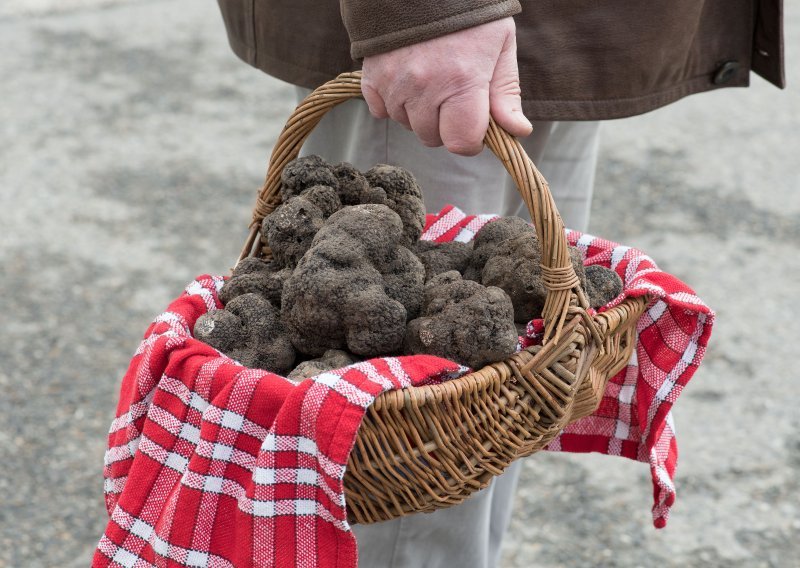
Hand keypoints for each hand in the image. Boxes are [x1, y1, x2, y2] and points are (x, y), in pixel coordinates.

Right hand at [361, 17, 531, 155]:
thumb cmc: (468, 12)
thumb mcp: (500, 45)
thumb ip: (506, 93)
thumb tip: (517, 132)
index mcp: (462, 82)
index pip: (461, 143)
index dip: (471, 139)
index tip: (473, 122)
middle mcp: (425, 87)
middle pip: (433, 138)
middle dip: (444, 124)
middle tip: (451, 93)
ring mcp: (395, 84)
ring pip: (407, 125)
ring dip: (419, 112)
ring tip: (429, 78)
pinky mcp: (372, 77)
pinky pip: (381, 111)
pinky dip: (392, 102)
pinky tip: (406, 79)